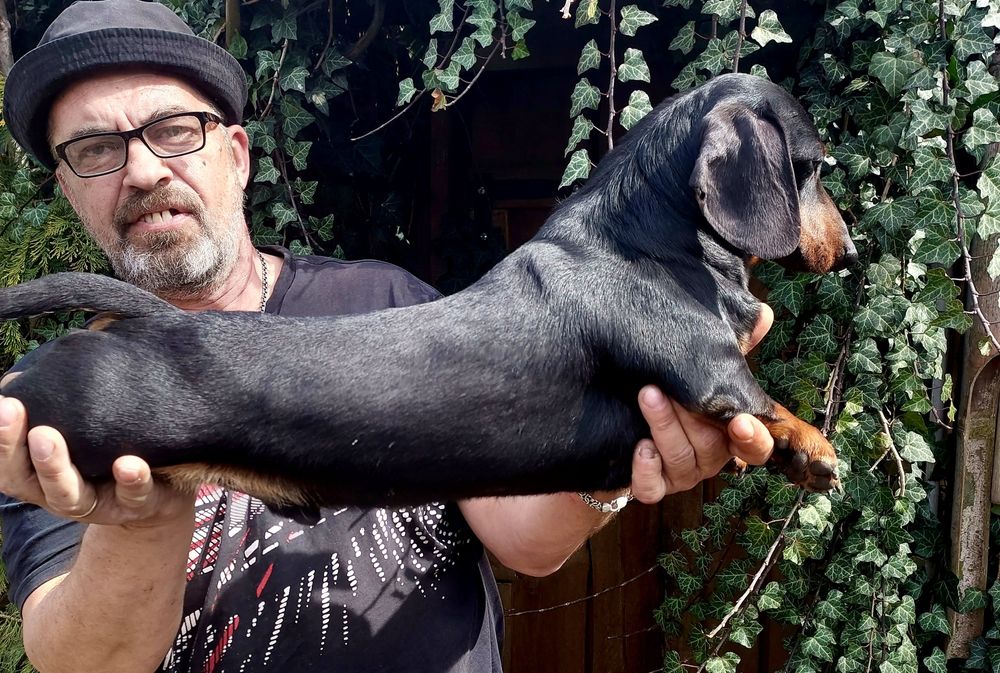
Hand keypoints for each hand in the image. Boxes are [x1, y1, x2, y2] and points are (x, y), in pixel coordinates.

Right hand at [0, 386, 192, 526]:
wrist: (168, 487)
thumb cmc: (111, 452)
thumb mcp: (80, 431)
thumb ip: (54, 406)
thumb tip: (16, 378)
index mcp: (40, 476)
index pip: (8, 461)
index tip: (2, 401)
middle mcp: (61, 493)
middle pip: (25, 480)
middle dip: (13, 447)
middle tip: (12, 408)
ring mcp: (99, 503)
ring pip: (69, 495)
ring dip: (54, 467)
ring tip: (46, 436)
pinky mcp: (138, 503)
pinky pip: (133, 494)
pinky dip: (130, 479)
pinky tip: (127, 464)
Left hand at [629, 304, 775, 502]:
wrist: (617, 414)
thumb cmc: (670, 386)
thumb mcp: (701, 366)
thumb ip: (732, 345)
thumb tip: (763, 314)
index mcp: (729, 434)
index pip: (756, 447)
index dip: (753, 437)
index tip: (741, 420)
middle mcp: (709, 458)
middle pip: (712, 447)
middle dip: (691, 415)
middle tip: (666, 385)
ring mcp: (680, 474)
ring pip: (682, 461)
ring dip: (664, 427)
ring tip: (647, 395)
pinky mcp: (650, 485)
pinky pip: (652, 489)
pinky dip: (646, 471)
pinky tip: (640, 448)